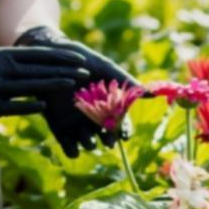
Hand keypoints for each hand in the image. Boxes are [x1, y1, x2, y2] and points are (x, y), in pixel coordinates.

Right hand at [0, 47, 89, 125]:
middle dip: (63, 69)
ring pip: (29, 85)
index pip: (36, 54)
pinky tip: (46, 107)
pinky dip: (30, 105)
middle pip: (37, 68)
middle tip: (86, 72)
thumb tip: (37, 67)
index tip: (79, 59)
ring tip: (74, 86)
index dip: (59, 57)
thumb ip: (11, 66)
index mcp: (0, 56)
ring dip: (53, 84)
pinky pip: (14, 105)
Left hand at [15, 25, 138, 157]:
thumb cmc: (83, 60)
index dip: (124, 130)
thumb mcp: (106, 69)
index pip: (122, 125)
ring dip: (90, 144)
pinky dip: (72, 150)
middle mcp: (95, 119)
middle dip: (108, 139)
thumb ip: (127, 82)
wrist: (55, 58)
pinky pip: (68, 147)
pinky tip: (74, 146)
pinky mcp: (60, 128)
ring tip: (88, 137)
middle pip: (106, 137)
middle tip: (108, 139)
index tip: (124, 134)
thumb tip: (153, 93)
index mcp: (109, 108)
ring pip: (89, 144)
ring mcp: (78, 125)